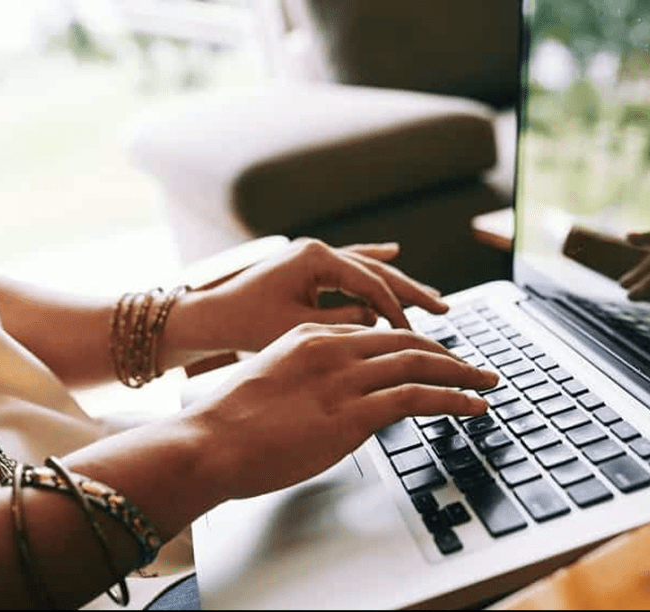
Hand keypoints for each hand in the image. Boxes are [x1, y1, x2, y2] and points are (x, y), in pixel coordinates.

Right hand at [183, 323, 498, 500]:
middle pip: (407, 342)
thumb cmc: (228, 423)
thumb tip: (330, 401)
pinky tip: (474, 407)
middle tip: (476, 368)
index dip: (416, 344)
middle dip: (449, 355)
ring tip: (487, 385)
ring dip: (462, 375)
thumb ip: (308, 380)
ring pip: (421, 364)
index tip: (436, 358)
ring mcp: (344, 379)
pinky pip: (418, 399)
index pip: (378, 333)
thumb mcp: (272, 382)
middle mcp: (333, 348)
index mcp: (312, 335)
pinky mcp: (351, 413)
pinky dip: (454, 400)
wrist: (208, 442)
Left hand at [198, 238, 448, 352]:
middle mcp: (315, 250)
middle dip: (410, 293)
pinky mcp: (304, 266)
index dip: (396, 310)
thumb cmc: (244, 325)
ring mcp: (310, 256)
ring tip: (431, 297)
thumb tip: (378, 321)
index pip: (370, 284)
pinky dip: (370, 262)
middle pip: (375, 272)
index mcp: (314, 258)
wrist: (206, 318)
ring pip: (365, 270)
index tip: (416, 335)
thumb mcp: (298, 329)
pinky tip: (392, 252)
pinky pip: (346, 264)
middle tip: (443, 310)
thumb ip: (343, 322)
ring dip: (396, 284)